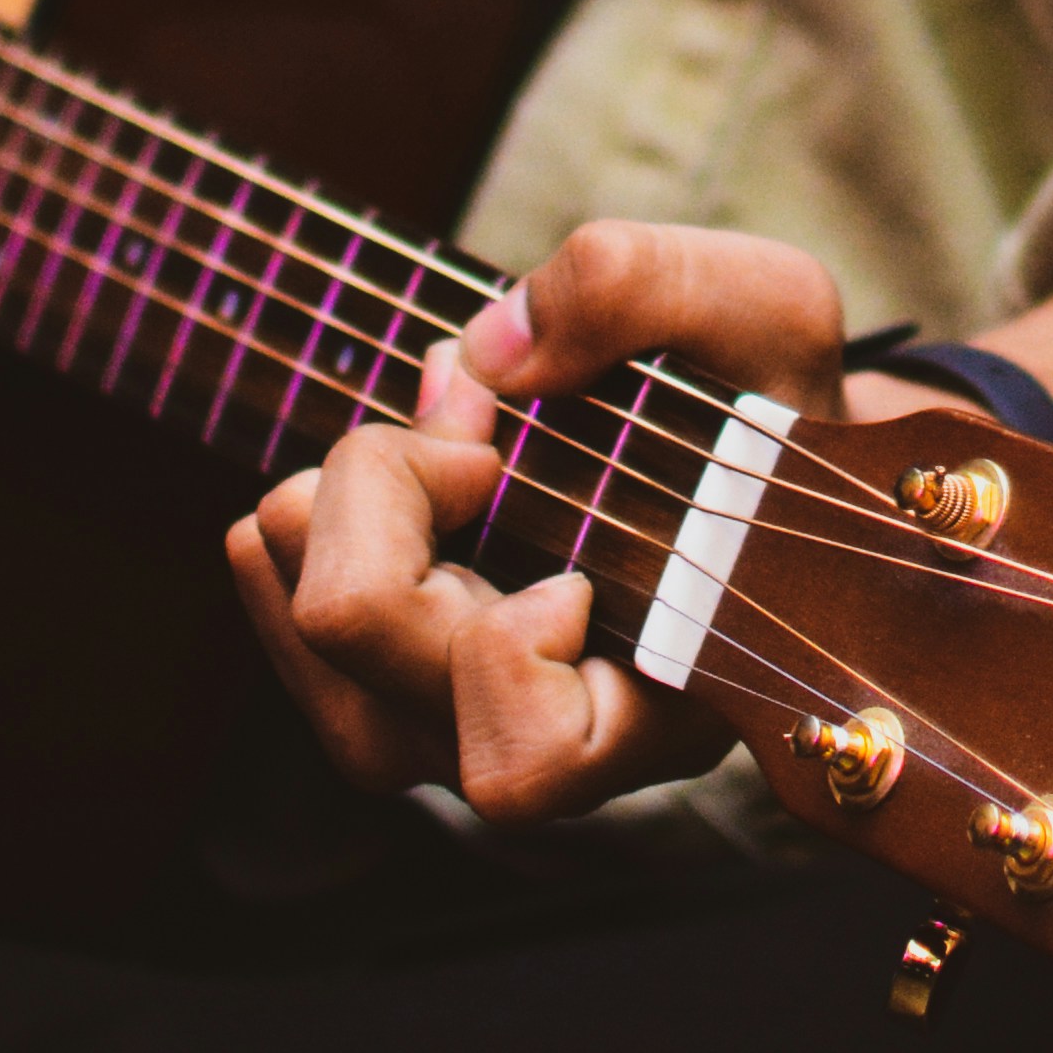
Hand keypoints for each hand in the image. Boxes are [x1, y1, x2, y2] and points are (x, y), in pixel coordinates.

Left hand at [220, 221, 846, 819]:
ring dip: (333, 506)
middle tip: (473, 432)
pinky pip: (279, 603)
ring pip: (309, 638)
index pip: (520, 761)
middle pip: (365, 652)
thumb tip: (480, 356)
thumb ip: (643, 291)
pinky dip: (294, 517)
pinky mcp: (388, 667)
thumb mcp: (766, 308)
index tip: (580, 556)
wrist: (758, 456)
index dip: (509, 639)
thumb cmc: (773, 410)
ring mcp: (451, 716)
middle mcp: (543, 747)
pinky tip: (372, 464)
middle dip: (386, 492)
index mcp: (659, 714)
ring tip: (427, 444)